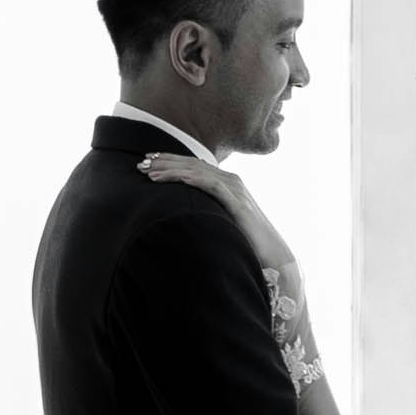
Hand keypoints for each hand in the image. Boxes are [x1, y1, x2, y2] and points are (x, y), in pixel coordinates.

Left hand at [137, 145, 284, 260]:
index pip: (194, 165)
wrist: (274, 254)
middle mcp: (231, 180)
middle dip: (165, 161)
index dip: (171, 160)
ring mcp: (234, 189)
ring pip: (197, 171)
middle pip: (192, 164)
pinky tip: (172, 178)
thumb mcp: (223, 221)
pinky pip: (209, 184)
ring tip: (149, 172)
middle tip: (141, 162)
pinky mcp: (236, 201)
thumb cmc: (248, 241)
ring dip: (171, 170)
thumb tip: (185, 214)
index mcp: (227, 183)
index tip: (149, 160)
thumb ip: (208, 211)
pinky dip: (189, 178)